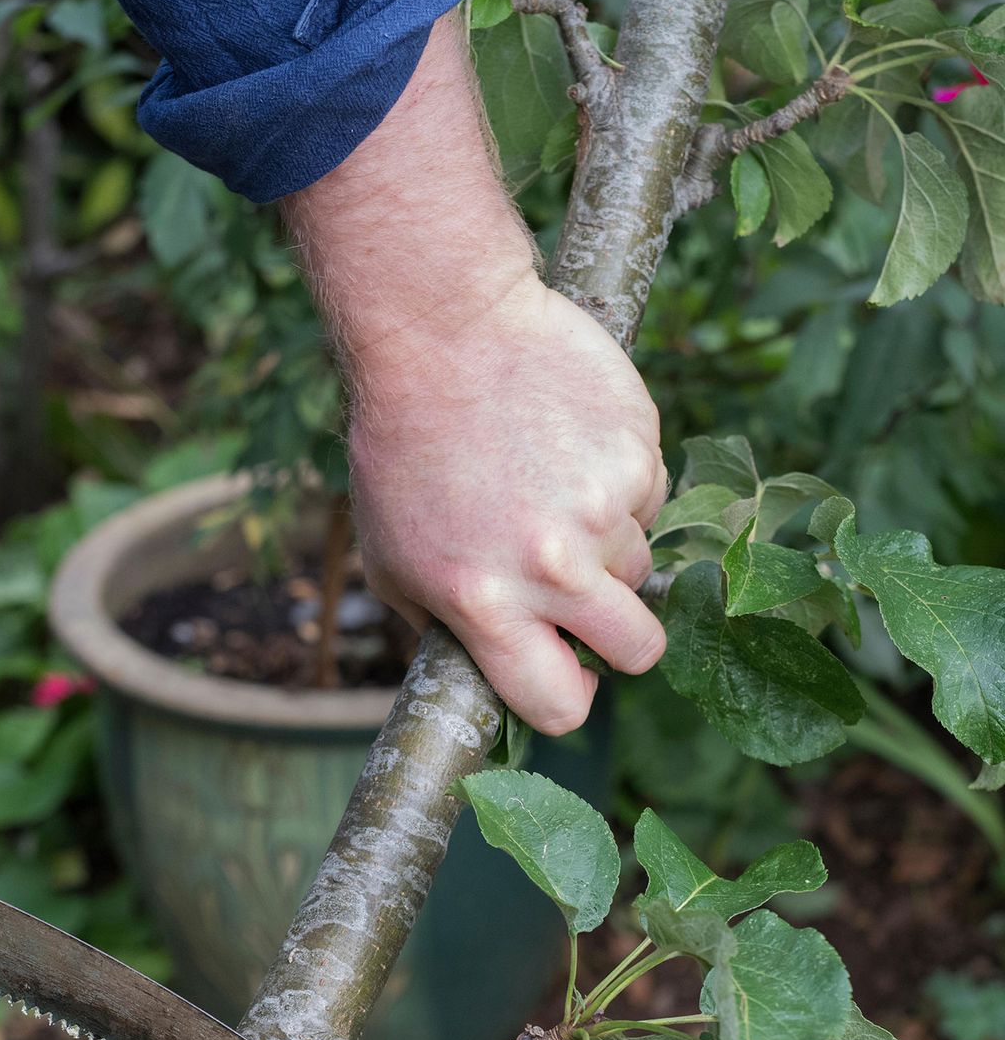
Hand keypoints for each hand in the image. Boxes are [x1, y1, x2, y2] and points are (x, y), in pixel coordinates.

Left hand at [349, 275, 666, 733]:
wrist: (441, 334)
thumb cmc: (400, 453)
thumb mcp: (390, 559)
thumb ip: (443, 625)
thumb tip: (491, 672)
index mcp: (483, 605)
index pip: (557, 705)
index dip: (566, 700)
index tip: (564, 676)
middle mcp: (550, 567)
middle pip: (638, 650)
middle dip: (619, 641)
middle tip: (588, 606)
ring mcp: (602, 508)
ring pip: (641, 568)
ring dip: (607, 549)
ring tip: (547, 496)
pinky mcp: (638, 452)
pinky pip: (649, 497)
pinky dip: (618, 485)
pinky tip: (566, 449)